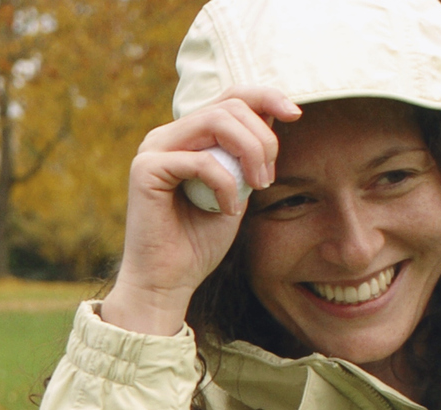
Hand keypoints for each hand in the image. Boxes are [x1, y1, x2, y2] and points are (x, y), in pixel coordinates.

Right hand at [100, 88, 300, 336]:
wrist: (168, 282)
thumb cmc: (200, 241)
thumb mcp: (238, 187)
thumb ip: (247, 153)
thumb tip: (275, 114)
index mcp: (185, 136)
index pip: (230, 96)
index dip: (267, 97)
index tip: (296, 116)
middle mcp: (165, 136)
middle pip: (229, 106)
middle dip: (263, 138)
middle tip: (268, 180)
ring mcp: (152, 150)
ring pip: (216, 122)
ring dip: (249, 153)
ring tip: (257, 187)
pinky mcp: (144, 170)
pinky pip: (201, 161)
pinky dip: (225, 185)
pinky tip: (228, 211)